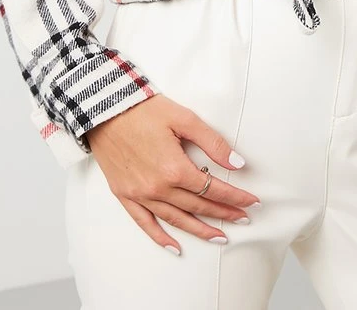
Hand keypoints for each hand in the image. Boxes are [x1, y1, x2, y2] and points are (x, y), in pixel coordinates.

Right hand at [85, 94, 260, 255]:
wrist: (104, 109)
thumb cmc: (145, 109)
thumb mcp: (184, 118)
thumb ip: (212, 143)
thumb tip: (238, 163)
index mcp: (175, 168)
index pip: (213, 189)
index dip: (235, 197)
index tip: (252, 202)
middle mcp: (158, 188)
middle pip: (198, 206)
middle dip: (224, 213)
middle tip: (243, 219)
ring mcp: (140, 194)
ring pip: (176, 219)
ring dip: (199, 230)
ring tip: (220, 236)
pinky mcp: (124, 195)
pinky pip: (145, 223)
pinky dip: (160, 237)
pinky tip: (175, 246)